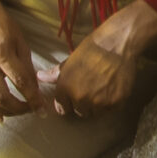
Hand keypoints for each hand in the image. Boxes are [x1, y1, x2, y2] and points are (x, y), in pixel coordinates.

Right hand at [0, 0, 38, 116]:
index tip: (43, 110)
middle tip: (31, 110)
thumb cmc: (1, 23)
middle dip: (20, 109)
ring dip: (5, 112)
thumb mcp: (20, 41)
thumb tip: (34, 89)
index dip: (33, 99)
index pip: (21, 83)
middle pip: (3, 98)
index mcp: (1, 53)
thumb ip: (26, 66)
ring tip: (18, 113)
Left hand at [39, 2, 156, 117]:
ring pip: (96, 112)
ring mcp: (99, 102)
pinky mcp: (115, 103)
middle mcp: (80, 98)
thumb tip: (39, 77)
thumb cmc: (92, 49)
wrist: (117, 44)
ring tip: (103, 88)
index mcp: (65, 88)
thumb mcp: (70, 60)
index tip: (75, 95)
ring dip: (98, 105)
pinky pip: (111, 109)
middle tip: (92, 88)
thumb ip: (55, 74)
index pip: (62, 108)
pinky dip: (112, 102)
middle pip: (80, 112)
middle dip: (84, 103)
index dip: (68, 102)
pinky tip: (113, 88)